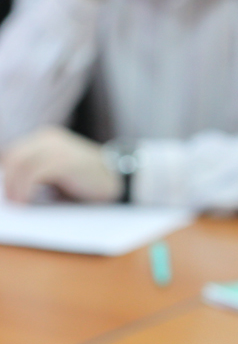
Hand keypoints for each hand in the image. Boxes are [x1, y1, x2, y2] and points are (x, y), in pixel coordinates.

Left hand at [1, 127, 122, 202]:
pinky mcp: (64, 160)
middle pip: (12, 156)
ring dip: (12, 186)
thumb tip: (8, 188)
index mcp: (45, 139)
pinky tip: (25, 202)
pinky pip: (32, 173)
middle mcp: (49, 138)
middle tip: (9, 202)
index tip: (6, 194)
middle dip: (6, 180)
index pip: (12, 154)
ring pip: (18, 163)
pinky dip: (23, 189)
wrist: (119, 180)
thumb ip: (36, 172)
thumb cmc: (87, 182)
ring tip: (17, 204)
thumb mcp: (57, 173)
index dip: (5, 175)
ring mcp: (57, 147)